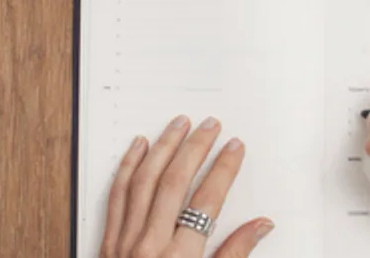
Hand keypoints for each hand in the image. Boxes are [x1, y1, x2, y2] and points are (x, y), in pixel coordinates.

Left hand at [100, 115, 273, 257]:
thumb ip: (234, 255)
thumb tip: (261, 225)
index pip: (207, 201)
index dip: (223, 169)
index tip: (235, 147)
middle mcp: (150, 245)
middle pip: (175, 182)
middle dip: (195, 148)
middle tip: (210, 125)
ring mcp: (125, 242)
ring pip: (144, 181)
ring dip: (163, 147)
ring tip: (178, 124)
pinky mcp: (107, 242)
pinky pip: (117, 195)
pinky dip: (128, 167)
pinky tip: (138, 147)